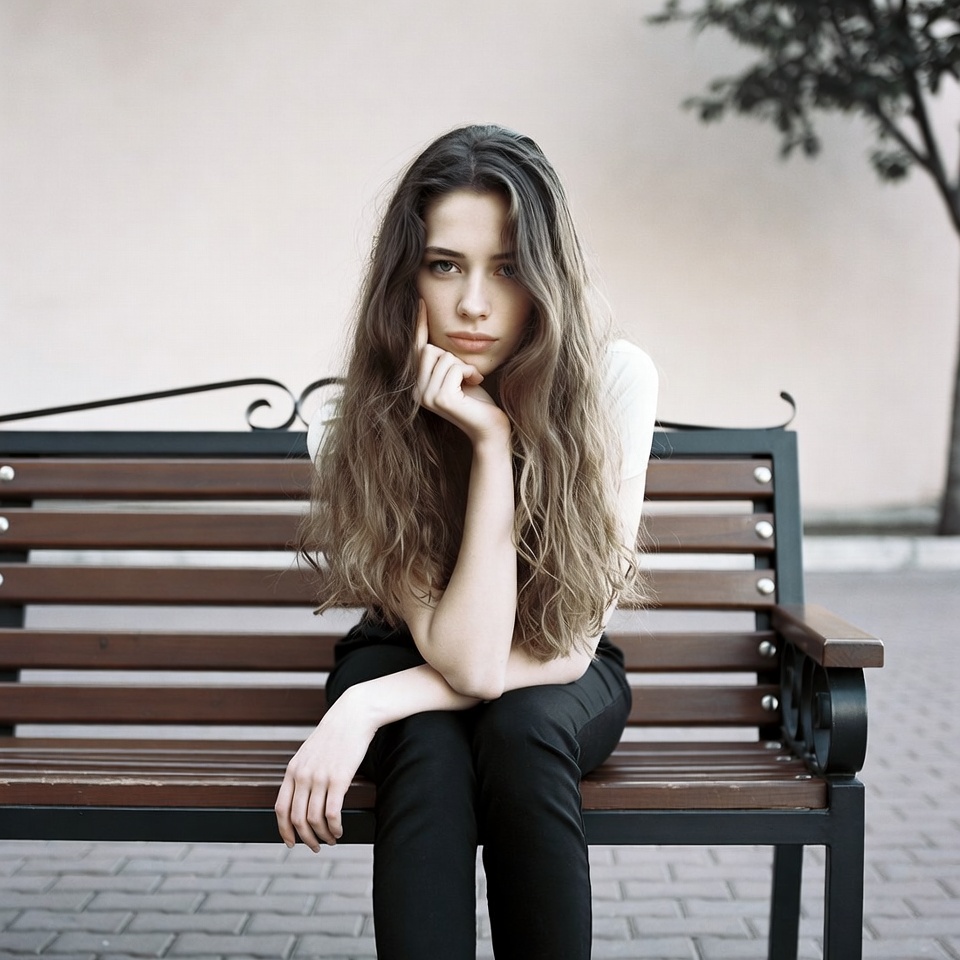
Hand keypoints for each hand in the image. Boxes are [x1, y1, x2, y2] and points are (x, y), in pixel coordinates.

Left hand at [274, 688, 375, 851]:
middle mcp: (302, 775)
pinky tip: (340, 830)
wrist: (353, 715)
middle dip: (306, 839)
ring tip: (332, 839)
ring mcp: (319, 777)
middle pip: (296, 819)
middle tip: (316, 847)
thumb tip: (304, 799)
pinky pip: (331, 813)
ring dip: (322, 836)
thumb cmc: (335, 735)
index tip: (291, 843)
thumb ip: (304, 773)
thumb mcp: (311, 753)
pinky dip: (334, 827)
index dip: (284, 830)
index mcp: (293, 769)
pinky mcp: (338, 778)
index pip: (280, 809)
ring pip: (314, 820)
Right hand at [414, 301, 508, 442]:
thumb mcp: (459, 374)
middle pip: (430, 349)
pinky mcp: (441, 398)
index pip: (415, 350)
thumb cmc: (478, 401)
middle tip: (467, 374)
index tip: (421, 300)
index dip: (419, 325)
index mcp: (418, 386)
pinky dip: (469, 371)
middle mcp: (416, 392)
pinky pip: (455, 367)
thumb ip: (445, 360)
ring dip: (464, 365)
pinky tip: (475, 384)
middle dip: (453, 356)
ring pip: (443, 356)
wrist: (491, 428)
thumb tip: (440, 333)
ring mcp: (426, 396)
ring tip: (472, 381)